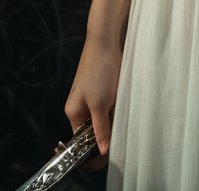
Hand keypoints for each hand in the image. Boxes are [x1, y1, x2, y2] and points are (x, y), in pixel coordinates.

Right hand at [64, 34, 122, 170]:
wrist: (106, 41)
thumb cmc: (99, 71)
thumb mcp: (100, 104)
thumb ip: (100, 129)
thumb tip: (102, 152)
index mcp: (74, 114)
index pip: (81, 143)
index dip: (92, 152)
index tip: (107, 156)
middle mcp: (80, 109)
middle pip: (93, 133)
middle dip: (106, 137)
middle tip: (119, 137)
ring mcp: (92, 99)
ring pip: (103, 121)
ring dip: (113, 124)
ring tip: (122, 120)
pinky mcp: (103, 91)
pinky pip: (109, 110)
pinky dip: (116, 113)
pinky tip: (124, 110)